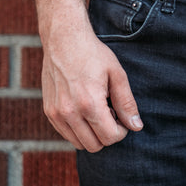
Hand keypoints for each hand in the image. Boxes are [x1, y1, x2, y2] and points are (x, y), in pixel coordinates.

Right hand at [41, 28, 142, 151]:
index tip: (122, 116)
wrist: (63, 39)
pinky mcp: (49, 112)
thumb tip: (136, 126)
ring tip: (98, 109)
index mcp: (89, 103)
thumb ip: (127, 103)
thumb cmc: (93, 54)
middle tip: (110, 111)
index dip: (121, 131)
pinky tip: (85, 108)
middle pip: (95, 145)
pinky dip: (79, 129)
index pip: (110, 137)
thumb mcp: (117, 74)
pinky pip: (67, 135)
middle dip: (108, 133)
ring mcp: (56, 113)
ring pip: (80, 143)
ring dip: (93, 133)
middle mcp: (69, 112)